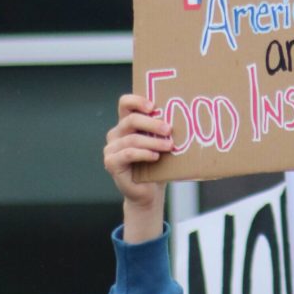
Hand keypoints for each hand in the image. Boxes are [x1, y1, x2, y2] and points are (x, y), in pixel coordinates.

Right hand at [103, 94, 171, 241]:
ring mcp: (111, 148)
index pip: (125, 103)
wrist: (148, 193)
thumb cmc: (157, 165)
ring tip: (169, 146)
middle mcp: (116, 134)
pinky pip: (128, 154)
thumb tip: (183, 117)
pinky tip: (156, 157)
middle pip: (131, 120)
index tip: (153, 107)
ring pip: (132, 139)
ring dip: (153, 141)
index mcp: (126, 124)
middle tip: (169, 129)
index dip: (137, 101)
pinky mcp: (111, 162)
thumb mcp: (160, 143)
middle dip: (152, 123)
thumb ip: (162, 131)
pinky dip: (144, 154)